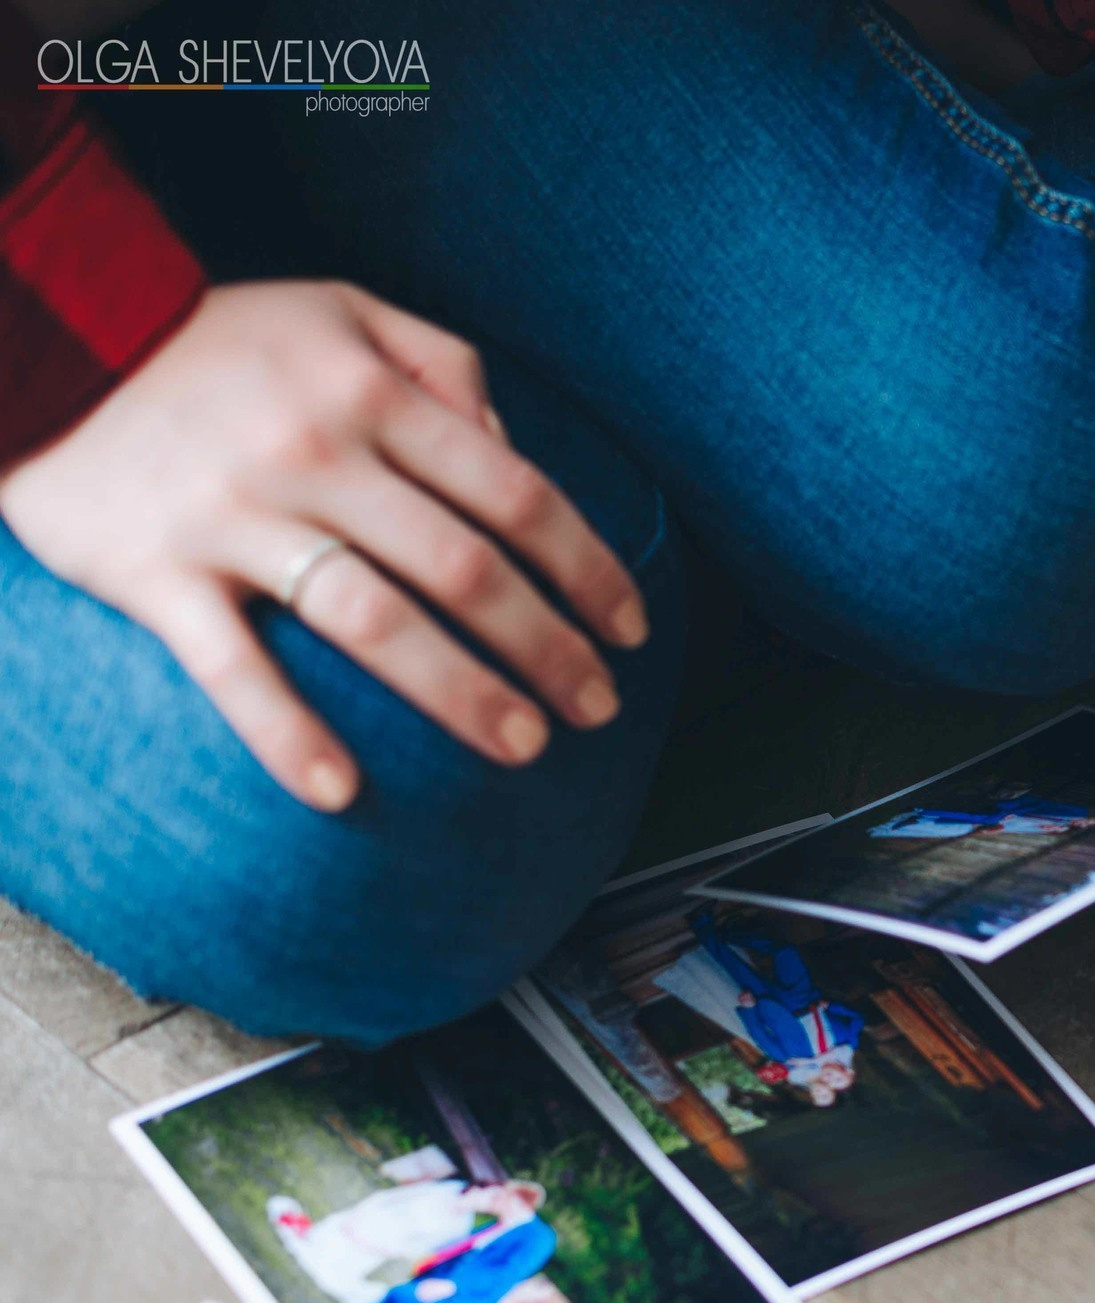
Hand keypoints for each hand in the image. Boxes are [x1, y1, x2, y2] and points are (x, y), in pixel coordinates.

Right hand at [0, 280, 646, 810]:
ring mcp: (235, 516)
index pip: (515, 496)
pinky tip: (340, 793)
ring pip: (374, 620)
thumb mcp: (342, 312)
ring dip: (460, 693)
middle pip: (465, 570)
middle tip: (599, 710)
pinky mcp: (155, 571)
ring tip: (524, 746)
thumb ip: (443, 369)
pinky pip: (230, 666)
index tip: (630, 630)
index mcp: (373, 395)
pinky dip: (285, 732)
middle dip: (549, 648)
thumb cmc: (218, 339)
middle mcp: (317, 454)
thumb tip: (518, 452)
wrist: (42, 330)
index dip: (586, 570)